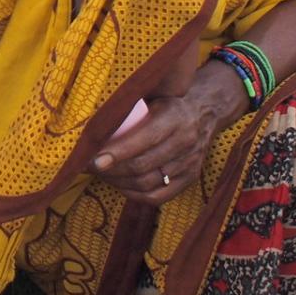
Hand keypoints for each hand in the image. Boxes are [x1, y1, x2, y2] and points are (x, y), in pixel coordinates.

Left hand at [90, 58, 248, 205]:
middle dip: (111, 170)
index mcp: (174, 117)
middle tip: (90, 167)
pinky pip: (158, 197)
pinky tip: (121, 185)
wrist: (205, 110)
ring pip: (148, 184)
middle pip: (143, 166)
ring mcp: (190, 163)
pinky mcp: (190, 178)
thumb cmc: (168, 102)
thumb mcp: (152, 96)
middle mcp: (185, 141)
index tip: (93, 159)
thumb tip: (92, 126)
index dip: (116, 153)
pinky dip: (135, 195)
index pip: (143, 140)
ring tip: (103, 174)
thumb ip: (129, 110)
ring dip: (119, 183)